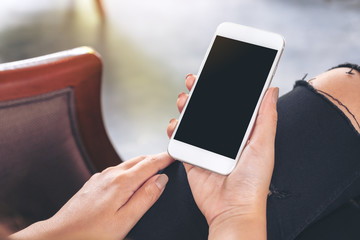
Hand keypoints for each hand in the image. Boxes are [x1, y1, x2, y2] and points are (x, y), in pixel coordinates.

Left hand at [10, 153, 172, 239]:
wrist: (61, 234)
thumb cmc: (92, 232)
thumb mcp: (125, 220)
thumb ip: (145, 197)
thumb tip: (161, 180)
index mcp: (122, 182)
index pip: (150, 163)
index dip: (165, 158)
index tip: (175, 155)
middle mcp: (111, 174)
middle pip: (139, 159)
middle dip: (155, 158)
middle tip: (168, 159)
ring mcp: (101, 177)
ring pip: (128, 163)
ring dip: (143, 163)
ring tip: (154, 167)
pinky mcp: (95, 182)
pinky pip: (118, 169)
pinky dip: (130, 169)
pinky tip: (131, 178)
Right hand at [167, 74, 277, 238]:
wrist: (233, 209)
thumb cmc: (253, 181)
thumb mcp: (263, 145)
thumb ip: (265, 117)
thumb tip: (271, 89)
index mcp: (240, 133)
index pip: (230, 105)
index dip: (222, 88)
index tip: (216, 72)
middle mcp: (222, 139)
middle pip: (208, 110)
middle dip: (200, 93)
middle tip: (195, 80)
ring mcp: (206, 148)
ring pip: (192, 122)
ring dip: (186, 108)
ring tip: (183, 98)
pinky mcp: (192, 159)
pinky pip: (180, 141)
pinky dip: (174, 130)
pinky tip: (174, 123)